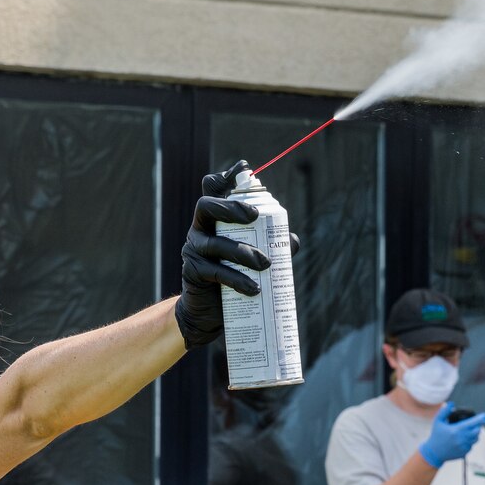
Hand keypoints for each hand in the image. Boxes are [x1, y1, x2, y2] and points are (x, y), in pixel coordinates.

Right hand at [175, 161, 270, 349]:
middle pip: (207, 206)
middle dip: (231, 207)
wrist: (210, 314)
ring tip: (265, 264)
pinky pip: (214, 271)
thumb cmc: (234, 278)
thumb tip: (291, 239)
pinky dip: (236, 278)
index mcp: (215, 219)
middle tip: (254, 214)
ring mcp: (193, 250)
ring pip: (215, 244)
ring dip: (242, 251)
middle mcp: (200, 229)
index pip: (212, 190)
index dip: (225, 177)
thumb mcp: (253, 259)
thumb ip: (271, 245)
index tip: (245, 170)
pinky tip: (253, 287)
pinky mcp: (193, 273)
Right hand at [417, 402, 484, 467]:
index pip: (472, 423)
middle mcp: (462, 439)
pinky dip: (469, 441)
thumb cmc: (436, 435)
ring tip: (465, 431)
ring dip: (474, 433)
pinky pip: (471, 445)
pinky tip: (461, 440)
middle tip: (473, 423)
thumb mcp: (437, 421)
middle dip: (477, 426)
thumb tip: (452, 403)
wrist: (434, 453)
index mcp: (456, 430)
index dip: (480, 419)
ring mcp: (464, 447)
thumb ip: (444, 411)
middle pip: (477, 430)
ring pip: (475, 438)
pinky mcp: (465, 452)